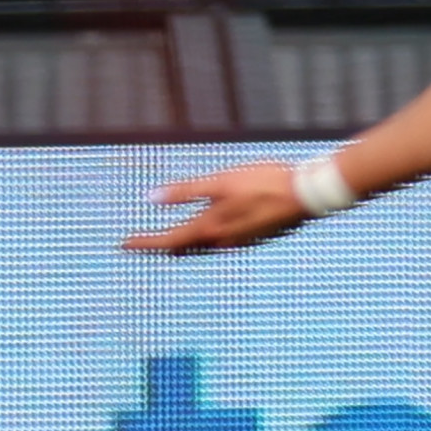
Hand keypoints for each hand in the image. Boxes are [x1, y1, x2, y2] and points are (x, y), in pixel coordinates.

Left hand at [127, 162, 308, 252]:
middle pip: (182, 248)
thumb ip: (186, 191)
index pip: (168, 241)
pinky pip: (219, 245)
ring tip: (167, 243)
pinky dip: (203, 242)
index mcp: (210, 227)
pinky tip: (206, 235)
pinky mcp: (251, 238)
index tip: (124, 244)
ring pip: (201, 249)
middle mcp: (221, 241)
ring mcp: (238, 242)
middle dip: (160, 246)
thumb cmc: (263, 182)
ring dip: (182, 246)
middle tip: (140, 244)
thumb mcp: (220, 181)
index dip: (144, 242)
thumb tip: (151, 197)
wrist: (306, 195)